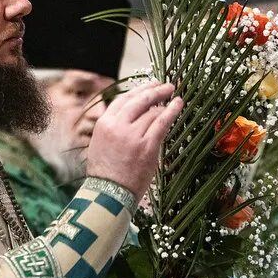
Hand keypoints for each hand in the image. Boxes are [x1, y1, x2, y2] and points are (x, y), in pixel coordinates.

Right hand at [86, 81, 182, 199]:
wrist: (109, 192)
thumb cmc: (105, 172)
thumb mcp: (100, 143)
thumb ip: (112, 127)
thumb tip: (127, 114)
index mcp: (103, 123)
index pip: (122, 99)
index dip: (138, 90)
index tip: (149, 86)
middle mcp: (117, 125)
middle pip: (138, 100)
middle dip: (154, 89)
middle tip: (166, 85)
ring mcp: (132, 135)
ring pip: (152, 111)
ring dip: (164, 103)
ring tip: (174, 100)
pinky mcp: (147, 146)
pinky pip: (162, 122)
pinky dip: (171, 111)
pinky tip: (178, 104)